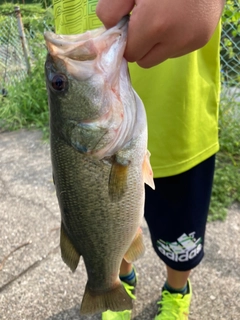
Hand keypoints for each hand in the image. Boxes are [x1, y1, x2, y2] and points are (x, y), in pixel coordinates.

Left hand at [96, 0, 224, 67]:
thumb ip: (111, 9)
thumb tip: (110, 29)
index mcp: (155, 25)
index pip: (130, 54)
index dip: (127, 40)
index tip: (130, 24)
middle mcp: (175, 40)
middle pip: (145, 61)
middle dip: (141, 45)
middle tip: (146, 20)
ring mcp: (192, 41)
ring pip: (162, 57)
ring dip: (158, 43)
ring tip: (165, 16)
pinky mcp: (202, 39)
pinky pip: (178, 50)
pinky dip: (173, 39)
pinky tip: (178, 18)